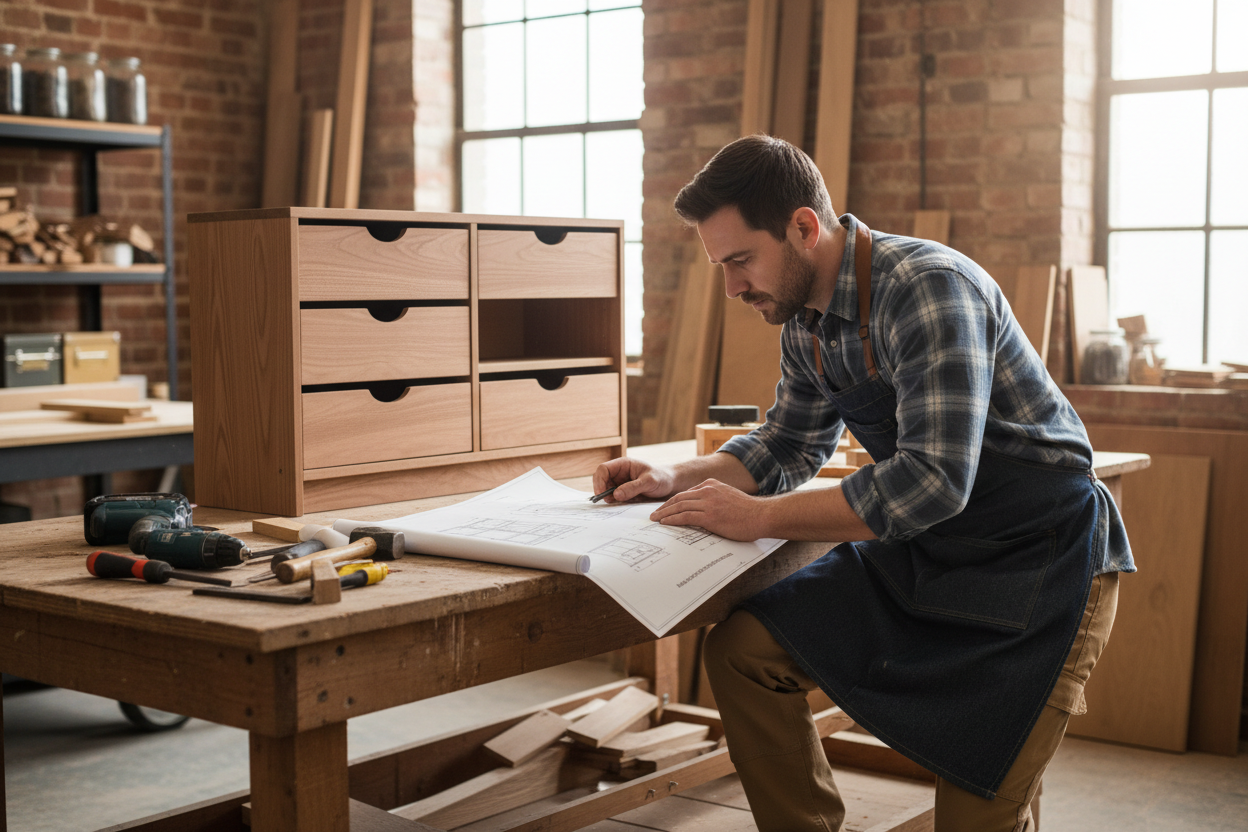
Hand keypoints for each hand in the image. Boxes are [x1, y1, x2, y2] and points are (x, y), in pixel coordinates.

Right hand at [593, 458, 678, 502]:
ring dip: (607, 497)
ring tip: (616, 503)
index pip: (603, 469)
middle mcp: (619, 472)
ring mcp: (620, 482)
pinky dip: (613, 501)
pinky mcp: (623, 491)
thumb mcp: (649, 482)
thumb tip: (615, 494)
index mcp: (623, 464)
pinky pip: (613, 496)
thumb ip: (633, 487)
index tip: (601, 493)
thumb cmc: (661, 478)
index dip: (599, 480)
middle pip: (601, 479)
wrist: (670, 485)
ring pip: (605, 489)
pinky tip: (620, 504)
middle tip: (607, 501)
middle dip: (601, 490)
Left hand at [648, 479, 769, 541]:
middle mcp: (708, 490)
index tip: (664, 508)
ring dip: (665, 514)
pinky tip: (665, 523)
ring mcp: (709, 503)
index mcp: (711, 485)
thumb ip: (714, 499)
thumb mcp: (728, 497)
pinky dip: (673, 520)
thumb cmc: (748, 511)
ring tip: (655, 520)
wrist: (762, 515)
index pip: (686, 493)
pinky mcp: (710, 516)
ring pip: (679, 506)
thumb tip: (702, 510)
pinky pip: (685, 517)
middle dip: (664, 507)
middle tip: (653, 514)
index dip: (673, 501)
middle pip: (679, 498)